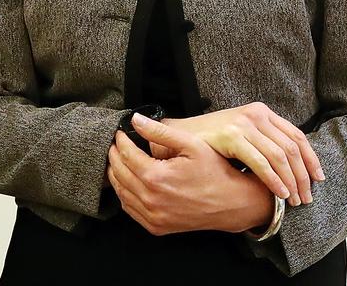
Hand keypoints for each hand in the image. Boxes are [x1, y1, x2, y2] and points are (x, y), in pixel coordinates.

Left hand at [107, 113, 274, 234]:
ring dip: (116, 175)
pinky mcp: (157, 226)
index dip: (121, 141)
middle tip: (116, 144)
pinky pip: (130, 210)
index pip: (126, 155)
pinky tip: (127, 183)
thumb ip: (160, 132)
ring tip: (118, 160)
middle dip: (114, 156)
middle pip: (119, 174)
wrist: (232, 203)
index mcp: (156, 178)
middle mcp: (151, 200)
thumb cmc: (215, 171)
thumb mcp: (191, 144)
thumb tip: (137, 120)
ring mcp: (153, 216)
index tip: (120, 132)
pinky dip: (124, 194)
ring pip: (121, 193)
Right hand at [160, 102, 323, 205]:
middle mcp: (256, 114)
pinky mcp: (232, 136)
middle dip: (303, 175)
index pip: (296, 136)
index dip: (311, 159)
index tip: (318, 178)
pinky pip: (261, 162)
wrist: (178, 135)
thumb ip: (264, 144)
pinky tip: (279, 193)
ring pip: (280, 156)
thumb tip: (292, 169)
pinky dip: (274, 180)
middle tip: (306, 197)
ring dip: (291, 181)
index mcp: (262, 112)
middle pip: (292, 147)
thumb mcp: (242, 137)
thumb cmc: (210, 141)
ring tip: (293, 200)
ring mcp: (243, 124)